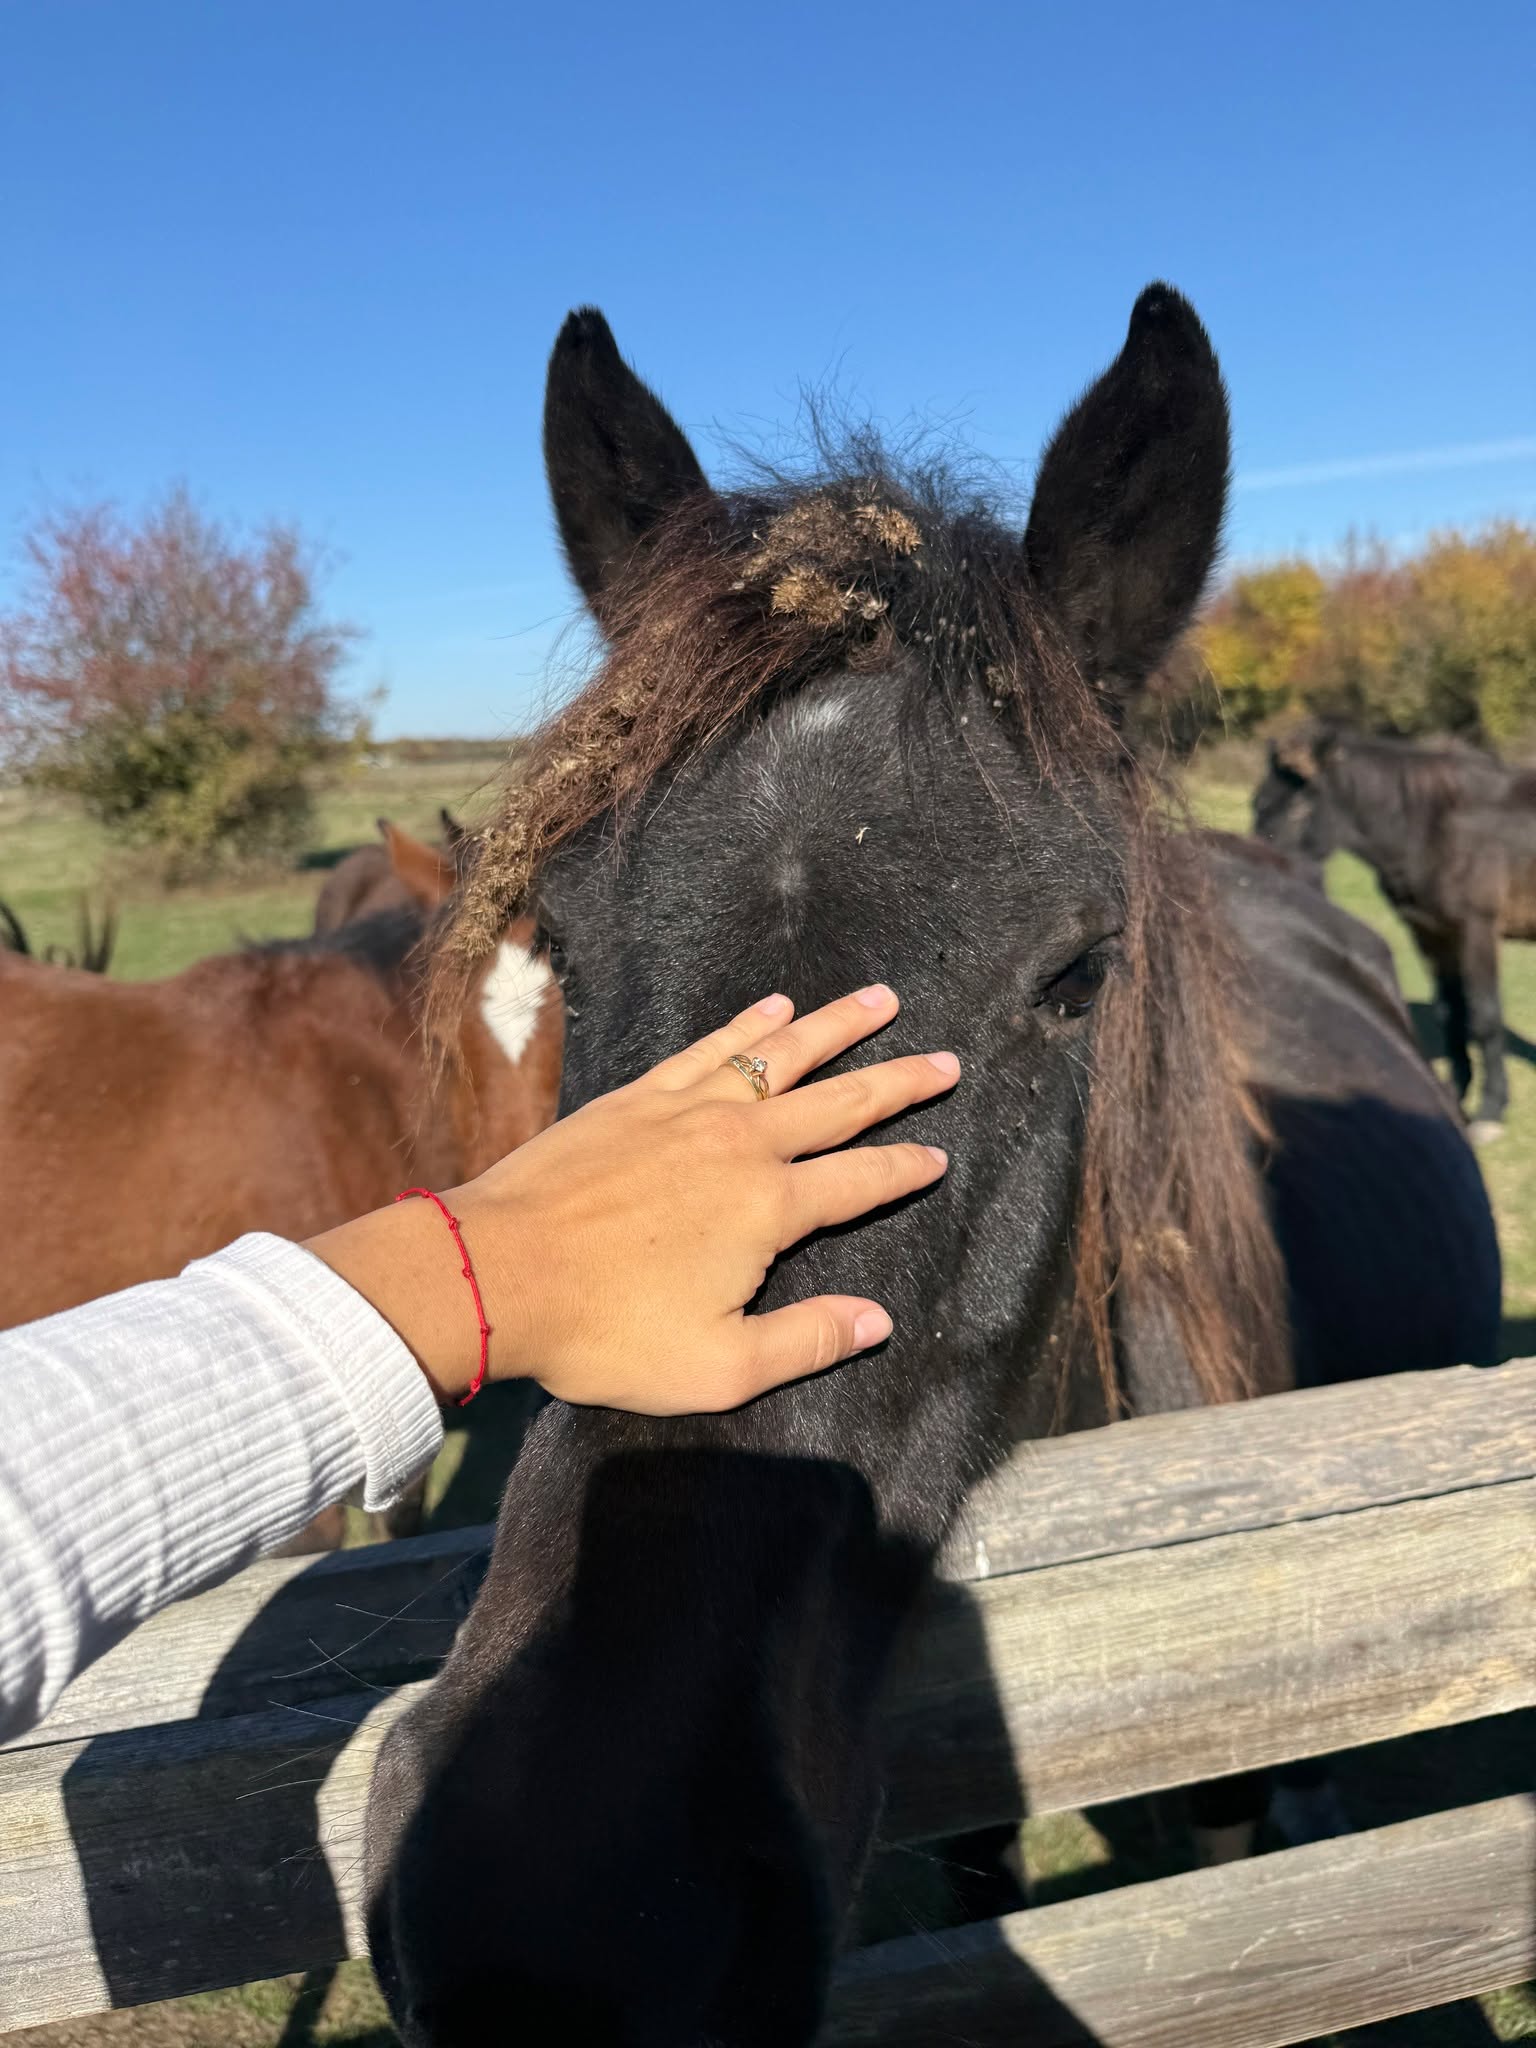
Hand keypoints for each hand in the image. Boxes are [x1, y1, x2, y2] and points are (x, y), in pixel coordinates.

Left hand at [310, 985, 955, 1412]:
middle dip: (897, 1081)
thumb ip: (807, 1340)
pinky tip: (773, 1007)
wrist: (496, 1271)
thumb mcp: (718, 1367)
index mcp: (769, 1208)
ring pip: (778, 1054)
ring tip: (880, 999)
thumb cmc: (605, 1331)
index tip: (940, 1156)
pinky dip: (746, 1025)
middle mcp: (740, 1143)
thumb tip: (879, 1321)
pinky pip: (708, 1049)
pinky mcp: (636, 1097)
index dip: (904, 1170)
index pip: (859, 1181)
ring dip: (835, 1026)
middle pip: (836, 1102)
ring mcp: (686, 1110)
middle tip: (945, 1060)